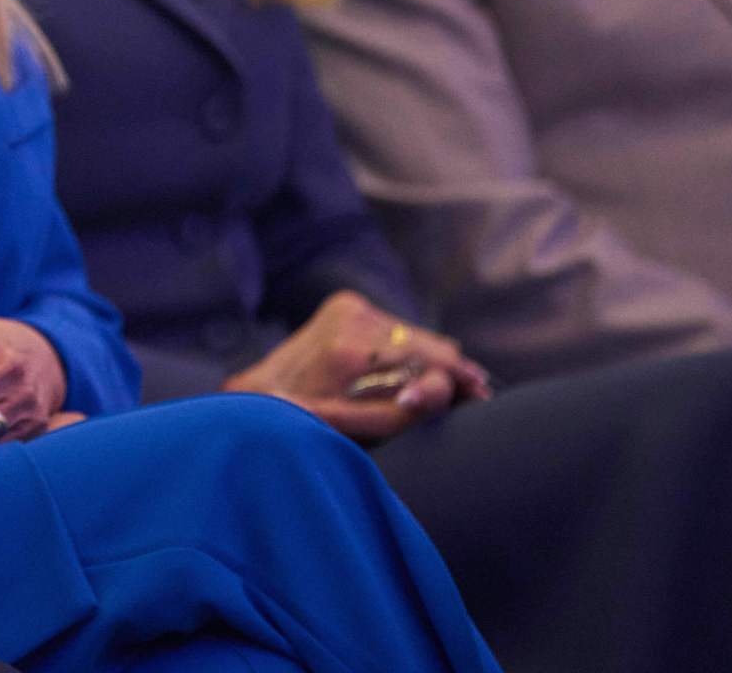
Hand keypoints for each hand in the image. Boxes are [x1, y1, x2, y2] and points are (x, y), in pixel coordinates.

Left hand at [223, 290, 492, 442]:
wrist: (252, 397)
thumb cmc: (303, 424)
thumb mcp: (351, 428)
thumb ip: (400, 413)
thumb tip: (440, 391)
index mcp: (348, 350)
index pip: (427, 361)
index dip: (457, 379)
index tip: (479, 394)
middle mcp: (350, 318)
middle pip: (428, 344)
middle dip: (450, 371)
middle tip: (477, 393)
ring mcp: (347, 306)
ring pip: (415, 335)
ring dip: (427, 360)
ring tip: (447, 388)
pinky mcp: (345, 303)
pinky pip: (396, 327)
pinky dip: (407, 349)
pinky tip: (412, 372)